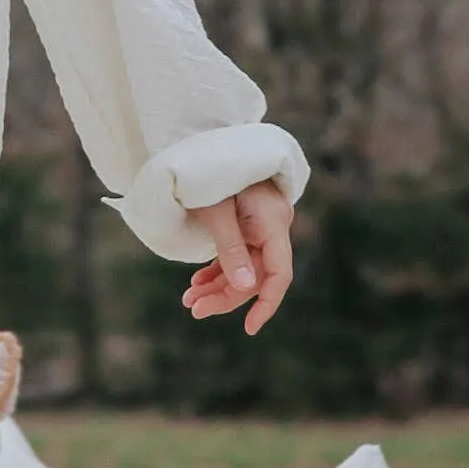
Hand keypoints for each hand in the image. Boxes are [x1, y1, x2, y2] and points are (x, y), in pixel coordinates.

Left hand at [182, 181, 294, 333]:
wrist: (201, 139)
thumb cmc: (207, 169)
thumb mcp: (215, 210)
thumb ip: (231, 250)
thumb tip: (246, 288)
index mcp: (272, 222)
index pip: (279, 274)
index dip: (267, 304)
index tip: (250, 328)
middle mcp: (271, 227)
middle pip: (255, 276)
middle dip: (225, 296)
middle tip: (193, 309)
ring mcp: (258, 226)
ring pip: (243, 268)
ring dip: (217, 286)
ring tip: (189, 300)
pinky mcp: (244, 224)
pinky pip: (236, 256)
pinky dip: (217, 271)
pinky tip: (197, 283)